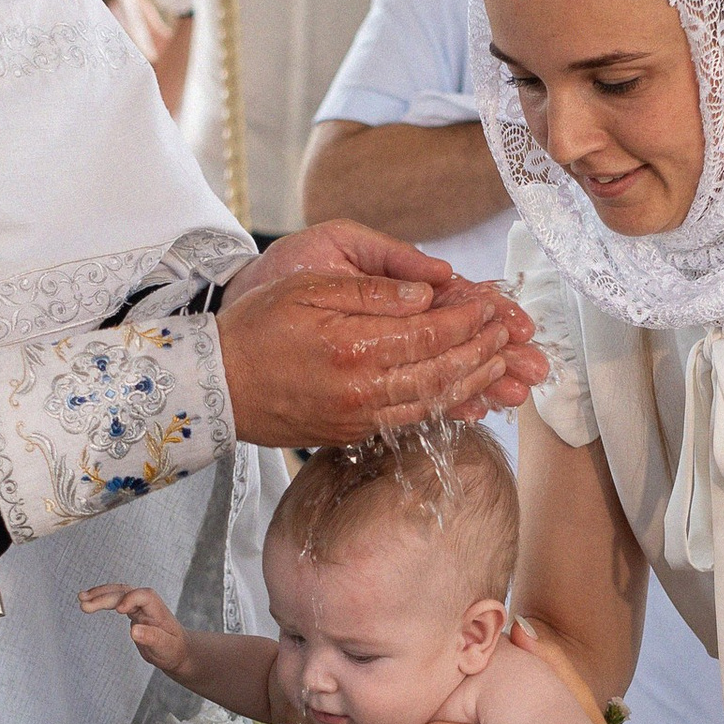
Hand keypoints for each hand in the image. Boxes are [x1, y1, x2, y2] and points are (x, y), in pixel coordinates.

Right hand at [80, 582, 190, 678]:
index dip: (131, 599)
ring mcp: (138, 605)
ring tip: (81, 599)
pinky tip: (87, 601)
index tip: (119, 611)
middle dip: (105, 597)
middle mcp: (147, 604)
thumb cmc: (173, 650)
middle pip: (125, 592)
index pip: (144, 596)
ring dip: (99, 594)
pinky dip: (101, 600)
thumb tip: (134, 630)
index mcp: (157, 610)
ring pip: (117, 593)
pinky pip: (115, 600)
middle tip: (85, 605)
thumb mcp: (165, 647)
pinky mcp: (131, 610)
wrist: (176, 650)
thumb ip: (151, 638)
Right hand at [218, 221, 546, 447]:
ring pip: (432, 402)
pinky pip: (411, 420)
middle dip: (482, 351)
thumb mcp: (309, 289)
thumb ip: (372, 293)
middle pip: (442, 372)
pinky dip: (444, 408)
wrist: (215, 385)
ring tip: (499, 365)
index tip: (491, 304)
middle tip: (508, 335)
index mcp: (354, 346)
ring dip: (472, 383)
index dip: (469, 318)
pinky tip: (464, 396)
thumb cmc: (257, 327)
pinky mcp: (352, 433)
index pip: (431, 333)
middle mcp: (362, 389)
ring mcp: (358, 417)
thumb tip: (426, 295)